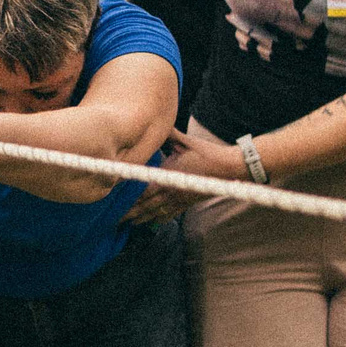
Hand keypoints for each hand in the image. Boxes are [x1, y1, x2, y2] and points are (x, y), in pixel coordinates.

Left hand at [120, 127, 237, 224]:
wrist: (228, 168)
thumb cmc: (206, 153)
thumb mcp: (184, 141)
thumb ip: (166, 135)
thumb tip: (153, 124)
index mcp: (167, 176)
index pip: (143, 191)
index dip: (129, 198)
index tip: (117, 202)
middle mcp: (171, 191)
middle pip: (146, 205)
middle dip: (131, 213)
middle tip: (117, 219)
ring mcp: (179, 199)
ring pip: (157, 212)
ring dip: (143, 218)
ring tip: (130, 223)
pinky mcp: (188, 203)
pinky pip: (171, 214)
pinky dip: (160, 219)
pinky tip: (153, 222)